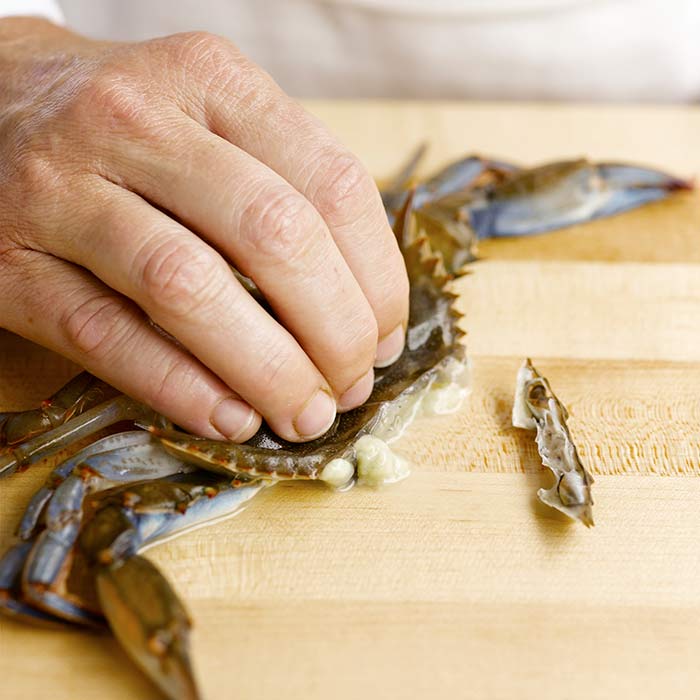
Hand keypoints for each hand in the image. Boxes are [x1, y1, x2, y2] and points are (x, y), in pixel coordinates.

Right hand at [0, 18, 407, 442]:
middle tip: (352, 384)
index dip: (376, 277)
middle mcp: (137, 123)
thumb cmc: (131, 132)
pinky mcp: (12, 267)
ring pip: (188, 288)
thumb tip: (366, 308)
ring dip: (266, 369)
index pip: (331, 184)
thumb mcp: (215, 121)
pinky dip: (182, 388)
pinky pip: (108, 337)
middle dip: (333, 329)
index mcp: (212, 81)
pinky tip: (232, 418)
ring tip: (304, 414)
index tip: (386, 336)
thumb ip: (290, 190)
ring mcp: (63, 192)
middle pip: (271, 236)